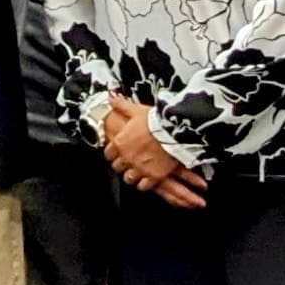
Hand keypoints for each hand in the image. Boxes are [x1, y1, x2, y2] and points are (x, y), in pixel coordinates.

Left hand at [102, 95, 207, 209]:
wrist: (176, 131)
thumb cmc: (156, 120)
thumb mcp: (137, 109)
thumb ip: (122, 105)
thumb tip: (111, 98)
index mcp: (120, 143)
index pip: (108, 153)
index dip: (113, 152)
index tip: (118, 151)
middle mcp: (127, 158)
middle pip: (117, 167)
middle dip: (122, 164)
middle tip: (129, 161)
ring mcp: (140, 168)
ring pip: (129, 178)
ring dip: (133, 175)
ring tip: (138, 171)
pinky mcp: (154, 176)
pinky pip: (144, 186)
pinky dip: (145, 184)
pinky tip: (148, 179)